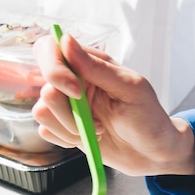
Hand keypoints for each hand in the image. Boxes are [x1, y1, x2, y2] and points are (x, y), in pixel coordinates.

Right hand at [32, 33, 194, 175]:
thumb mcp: (130, 88)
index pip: (50, 50)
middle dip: (68, 112)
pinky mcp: (63, 129)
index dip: (54, 70)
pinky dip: (67, 139)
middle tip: (97, 122)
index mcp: (89, 64)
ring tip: (97, 130)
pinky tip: (89, 140)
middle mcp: (73, 83)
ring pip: (42, 112)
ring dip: (70, 128)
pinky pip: (46, 132)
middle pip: (45, 89)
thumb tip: (66, 41)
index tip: (77, 92)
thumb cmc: (148, 117)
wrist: (152, 153)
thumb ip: (97, 68)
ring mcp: (67, 107)